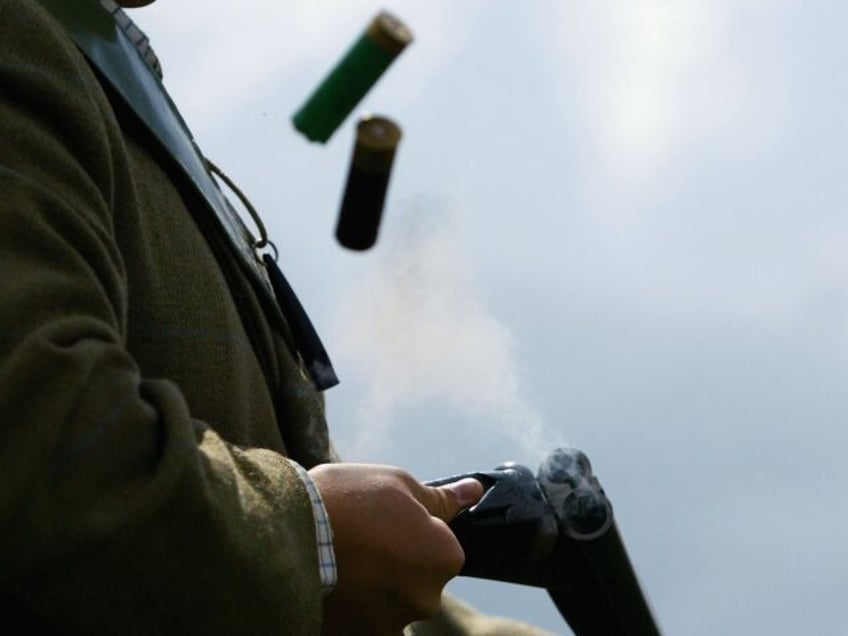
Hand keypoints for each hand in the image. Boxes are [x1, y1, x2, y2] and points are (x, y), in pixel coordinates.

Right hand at [308, 463, 482, 634]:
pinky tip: (331, 583)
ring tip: (339, 559)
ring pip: (388, 600)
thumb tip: (474, 492)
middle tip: (360, 538)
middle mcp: (425, 601)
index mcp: (443, 559)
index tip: (385, 519)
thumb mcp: (398, 484)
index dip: (415, 527)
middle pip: (417, 578)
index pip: (442, 544)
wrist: (283, 534)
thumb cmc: (347, 501)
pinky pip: (362, 619)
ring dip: (372, 585)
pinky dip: (351, 604)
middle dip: (396, 561)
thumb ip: (440, 498)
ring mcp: (389, 625)